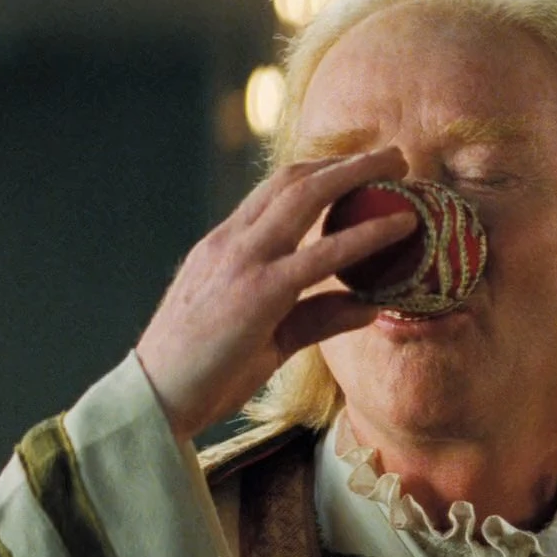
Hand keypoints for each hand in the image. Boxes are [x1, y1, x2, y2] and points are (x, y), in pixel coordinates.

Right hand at [135, 147, 413, 439]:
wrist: (155, 402)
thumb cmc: (203, 375)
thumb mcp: (267, 338)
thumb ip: (315, 318)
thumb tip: (368, 307)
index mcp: (224, 246)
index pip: (274, 192)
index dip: (320, 172)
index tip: (359, 169)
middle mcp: (231, 242)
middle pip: (292, 179)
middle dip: (345, 160)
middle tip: (392, 155)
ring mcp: (242, 261)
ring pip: (305, 197)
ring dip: (357, 174)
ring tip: (401, 164)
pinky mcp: (259, 292)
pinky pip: (322, 254)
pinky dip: (366, 235)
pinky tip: (401, 227)